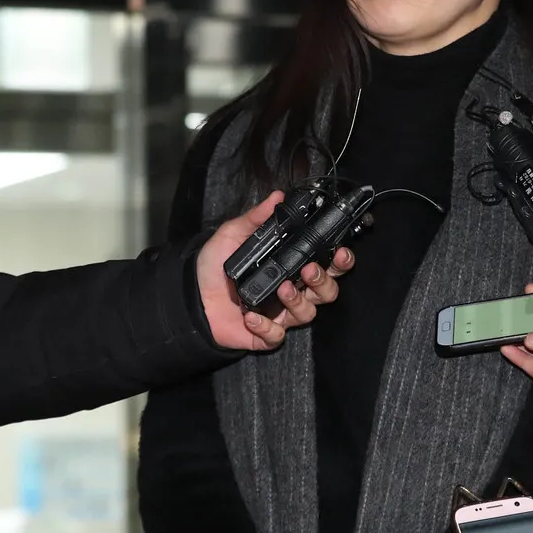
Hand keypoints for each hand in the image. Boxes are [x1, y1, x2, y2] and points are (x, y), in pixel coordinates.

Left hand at [195, 192, 354, 350]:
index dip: (340, 262)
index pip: (326, 265)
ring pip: (308, 313)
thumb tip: (276, 196)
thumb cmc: (215, 267)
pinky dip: (267, 327)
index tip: (340, 253)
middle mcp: (292, 291)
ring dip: (298, 301)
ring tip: (282, 288)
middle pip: (327, 292)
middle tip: (309, 270)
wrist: (191, 296)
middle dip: (324, 281)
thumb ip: (256, 218)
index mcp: (290, 267)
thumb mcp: (233, 235)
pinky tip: (252, 316)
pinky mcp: (266, 334)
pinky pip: (277, 336)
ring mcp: (281, 315)